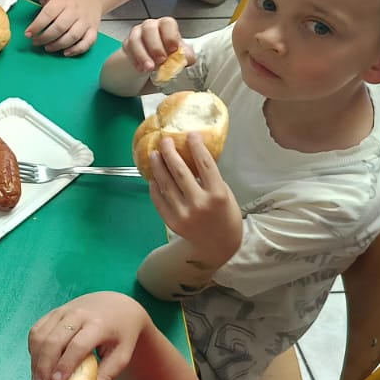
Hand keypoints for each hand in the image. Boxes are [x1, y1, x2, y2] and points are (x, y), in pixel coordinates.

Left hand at [25, 0, 101, 55]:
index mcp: (62, 1)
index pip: (48, 14)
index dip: (37, 25)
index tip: (28, 34)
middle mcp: (75, 11)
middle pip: (60, 27)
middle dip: (46, 37)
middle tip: (36, 42)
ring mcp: (85, 21)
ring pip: (73, 36)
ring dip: (59, 45)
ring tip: (48, 47)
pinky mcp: (93, 30)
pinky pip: (88, 42)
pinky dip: (77, 49)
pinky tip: (66, 52)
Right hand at [28, 291, 151, 379]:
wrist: (116, 305)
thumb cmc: (120, 334)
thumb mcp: (122, 354)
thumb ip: (107, 375)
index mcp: (99, 324)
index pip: (78, 345)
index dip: (66, 364)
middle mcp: (78, 314)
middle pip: (54, 340)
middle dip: (44, 365)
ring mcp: (63, 311)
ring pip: (41, 335)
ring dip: (35, 359)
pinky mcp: (53, 312)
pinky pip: (37, 330)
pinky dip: (34, 348)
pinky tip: (37, 363)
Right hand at [121, 16, 187, 77]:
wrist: (155, 58)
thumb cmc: (169, 52)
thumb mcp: (181, 53)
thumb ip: (186, 55)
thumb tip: (187, 59)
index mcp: (166, 24)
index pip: (167, 23)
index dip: (170, 36)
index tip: (173, 50)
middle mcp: (150, 25)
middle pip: (149, 29)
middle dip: (155, 47)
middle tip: (161, 61)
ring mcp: (137, 33)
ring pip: (135, 39)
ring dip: (142, 55)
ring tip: (149, 68)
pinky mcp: (128, 43)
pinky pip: (128, 49)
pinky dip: (134, 60)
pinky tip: (141, 69)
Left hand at [146, 133, 242, 267]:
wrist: (218, 245)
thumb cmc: (225, 216)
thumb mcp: (225, 194)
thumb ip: (210, 178)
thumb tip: (193, 154)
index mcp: (218, 195)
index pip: (205, 165)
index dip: (196, 147)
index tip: (190, 134)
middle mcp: (200, 204)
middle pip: (180, 172)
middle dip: (170, 153)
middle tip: (164, 140)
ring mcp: (184, 214)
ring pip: (166, 184)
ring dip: (158, 167)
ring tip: (154, 154)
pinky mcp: (172, 221)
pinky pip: (159, 200)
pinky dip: (155, 187)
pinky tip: (153, 176)